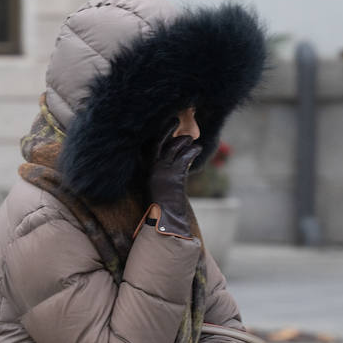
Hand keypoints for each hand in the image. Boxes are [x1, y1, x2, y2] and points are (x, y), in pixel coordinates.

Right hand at [146, 119, 201, 237]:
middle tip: (175, 120)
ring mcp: (162, 172)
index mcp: (145, 171)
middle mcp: (151, 169)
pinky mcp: (174, 177)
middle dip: (165, 129)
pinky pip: (183, 159)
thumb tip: (177, 165)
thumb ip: (163, 175)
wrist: (164, 223)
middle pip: (157, 142)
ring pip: (171, 148)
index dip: (156, 135)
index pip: (147, 147)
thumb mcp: (158, 189)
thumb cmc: (162, 210)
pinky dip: (192, 152)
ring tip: (191, 137)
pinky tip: (198, 148)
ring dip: (182, 140)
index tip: (163, 127)